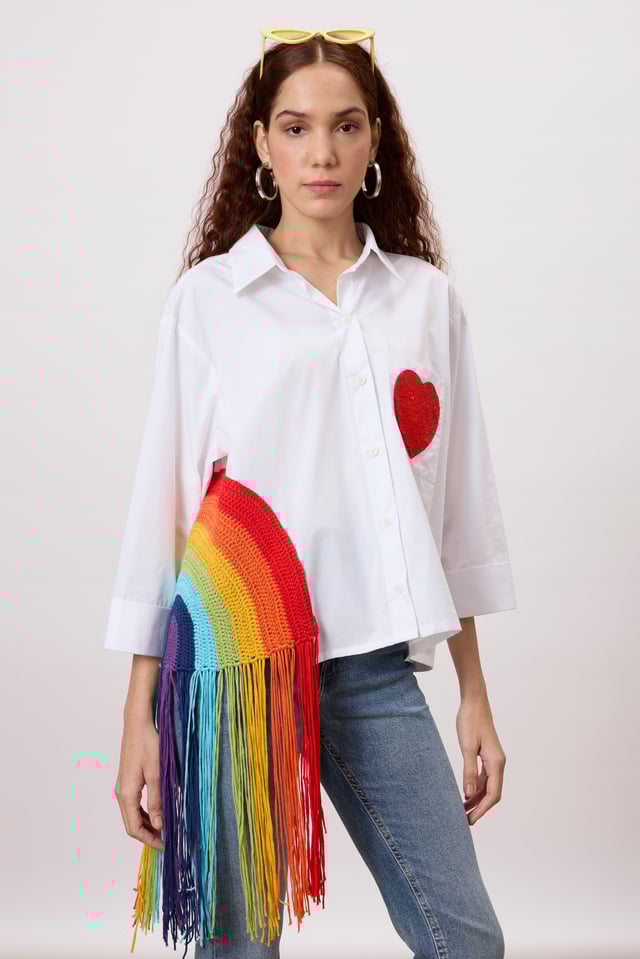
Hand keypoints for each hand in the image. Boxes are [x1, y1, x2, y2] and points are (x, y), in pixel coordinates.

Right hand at [115, 716, 164, 850]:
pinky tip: (158, 812)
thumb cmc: (148, 744)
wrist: (138, 724)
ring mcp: (123, 787)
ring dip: (147, 824)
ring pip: (132, 814)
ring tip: (165, 828)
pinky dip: (144, 812)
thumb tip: (160, 825)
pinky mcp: (127, 780)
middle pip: (131, 824)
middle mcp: (121, 793)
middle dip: (148, 834)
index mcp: (126, 794)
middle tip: (168, 839)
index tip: (165, 845)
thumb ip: (157, 800)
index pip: (133, 828)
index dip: (149, 839)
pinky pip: (134, 804)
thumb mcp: (156, 773)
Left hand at [455, 694, 505, 826]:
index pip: (493, 794)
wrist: (474, 702)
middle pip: (492, 793)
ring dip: (477, 799)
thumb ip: (469, 771)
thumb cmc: (470, 721)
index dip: (482, 809)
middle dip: (480, 808)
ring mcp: (494, 759)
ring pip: (488, 786)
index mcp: (496, 762)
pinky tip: (465, 793)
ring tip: (462, 810)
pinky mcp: (488, 755)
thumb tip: (468, 795)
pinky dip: (476, 787)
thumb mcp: (466, 746)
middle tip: (465, 821)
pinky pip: (484, 777)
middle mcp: (498, 763)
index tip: (471, 820)